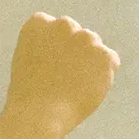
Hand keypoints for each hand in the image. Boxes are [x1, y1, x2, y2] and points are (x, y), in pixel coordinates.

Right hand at [2, 13, 118, 138]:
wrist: (39, 116)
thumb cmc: (29, 95)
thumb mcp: (27, 61)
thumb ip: (46, 45)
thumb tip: (71, 46)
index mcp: (38, 23)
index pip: (53, 29)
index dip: (52, 50)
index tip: (44, 67)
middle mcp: (63, 24)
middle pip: (78, 36)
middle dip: (74, 53)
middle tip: (60, 80)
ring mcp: (86, 38)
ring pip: (95, 49)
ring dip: (89, 64)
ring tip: (71, 87)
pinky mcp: (104, 55)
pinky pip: (111, 62)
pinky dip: (103, 76)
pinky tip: (84, 89)